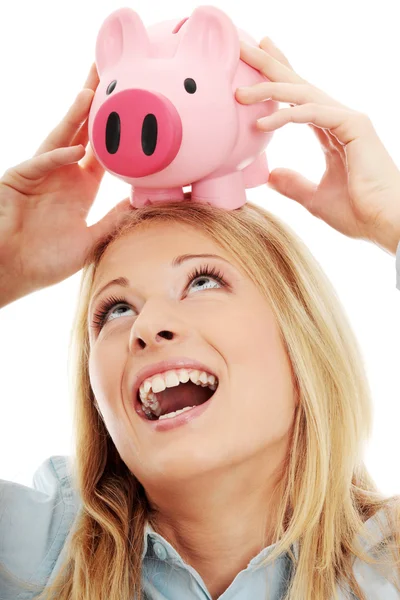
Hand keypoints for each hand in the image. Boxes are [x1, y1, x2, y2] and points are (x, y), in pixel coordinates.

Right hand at [0, 63, 131, 305]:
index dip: (116, 128)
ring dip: (75, 116)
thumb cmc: (46, 261)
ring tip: (92, 91)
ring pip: (60, 139)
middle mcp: (62, 174)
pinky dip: (57, 157)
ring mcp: (40, 174)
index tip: (132, 106)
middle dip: (94, 104)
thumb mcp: (89, 240)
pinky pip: (40, 164)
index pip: (103, 150)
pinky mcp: (19, 180)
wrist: (13, 273)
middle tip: (109, 74)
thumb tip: (138, 203)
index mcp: (81, 187)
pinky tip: (76, 150)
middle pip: (81, 132)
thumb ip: (111, 220)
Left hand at [236, 38, 399, 254]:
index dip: (279, 78)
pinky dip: (287, 116)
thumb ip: (294, 185)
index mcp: (330, 131)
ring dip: (270, 89)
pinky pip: (313, 113)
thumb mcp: (315, 199)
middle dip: (271, 65)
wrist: (384, 223)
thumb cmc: (358, 212)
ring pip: (303, 94)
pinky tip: (262, 122)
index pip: (299, 99)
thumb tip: (271, 176)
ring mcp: (347, 119)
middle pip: (299, 85)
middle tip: (245, 47)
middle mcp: (338, 119)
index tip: (258, 60)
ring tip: (240, 93)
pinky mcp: (354, 126)